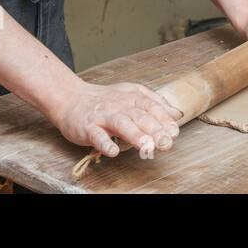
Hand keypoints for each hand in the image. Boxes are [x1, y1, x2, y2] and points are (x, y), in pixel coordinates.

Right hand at [51, 80, 181, 158]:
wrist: (71, 98)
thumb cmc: (104, 100)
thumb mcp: (131, 95)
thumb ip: (155, 103)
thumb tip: (177, 114)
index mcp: (132, 98)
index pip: (152, 107)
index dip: (164, 119)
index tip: (174, 132)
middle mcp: (120, 105)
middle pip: (140, 116)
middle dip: (154, 130)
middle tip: (166, 142)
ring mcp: (103, 116)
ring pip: (121, 124)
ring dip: (135, 135)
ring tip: (146, 146)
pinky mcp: (88, 127)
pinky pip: (97, 136)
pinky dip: (105, 143)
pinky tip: (113, 152)